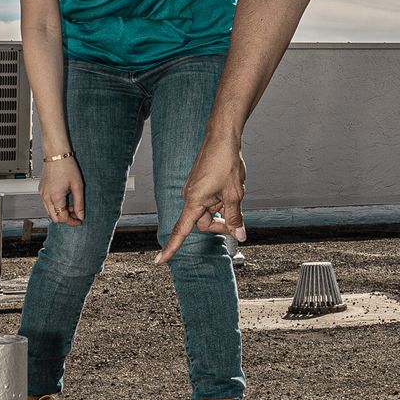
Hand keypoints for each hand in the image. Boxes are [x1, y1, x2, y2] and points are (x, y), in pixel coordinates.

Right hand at [41, 153, 83, 224]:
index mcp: (56, 197)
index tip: (79, 220)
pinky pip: (47, 204)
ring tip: (70, 205)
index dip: (72, 221)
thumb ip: (79, 203)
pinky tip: (63, 199)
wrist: (56, 155)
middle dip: (66, 218)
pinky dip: (55, 206)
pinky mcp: (41, 190)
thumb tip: (80, 215)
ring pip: (50, 212)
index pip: (62, 218)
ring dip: (60, 212)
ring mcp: (42, 194)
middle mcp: (46, 197)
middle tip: (76, 214)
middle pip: (54, 218)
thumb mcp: (78, 185)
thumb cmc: (67, 166)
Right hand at [157, 131, 247, 257]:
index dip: (171, 248)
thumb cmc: (225, 162)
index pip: (180, 231)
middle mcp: (190, 196)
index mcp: (194, 201)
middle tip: (238, 222)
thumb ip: (235, 217)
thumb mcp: (234, 194)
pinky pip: (210, 199)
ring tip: (236, 192)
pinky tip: (231, 186)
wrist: (222, 137)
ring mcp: (195, 190)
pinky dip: (221, 199)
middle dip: (221, 223)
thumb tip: (239, 235)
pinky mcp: (200, 184)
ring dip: (223, 208)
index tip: (160, 261)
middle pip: (204, 222)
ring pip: (210, 210)